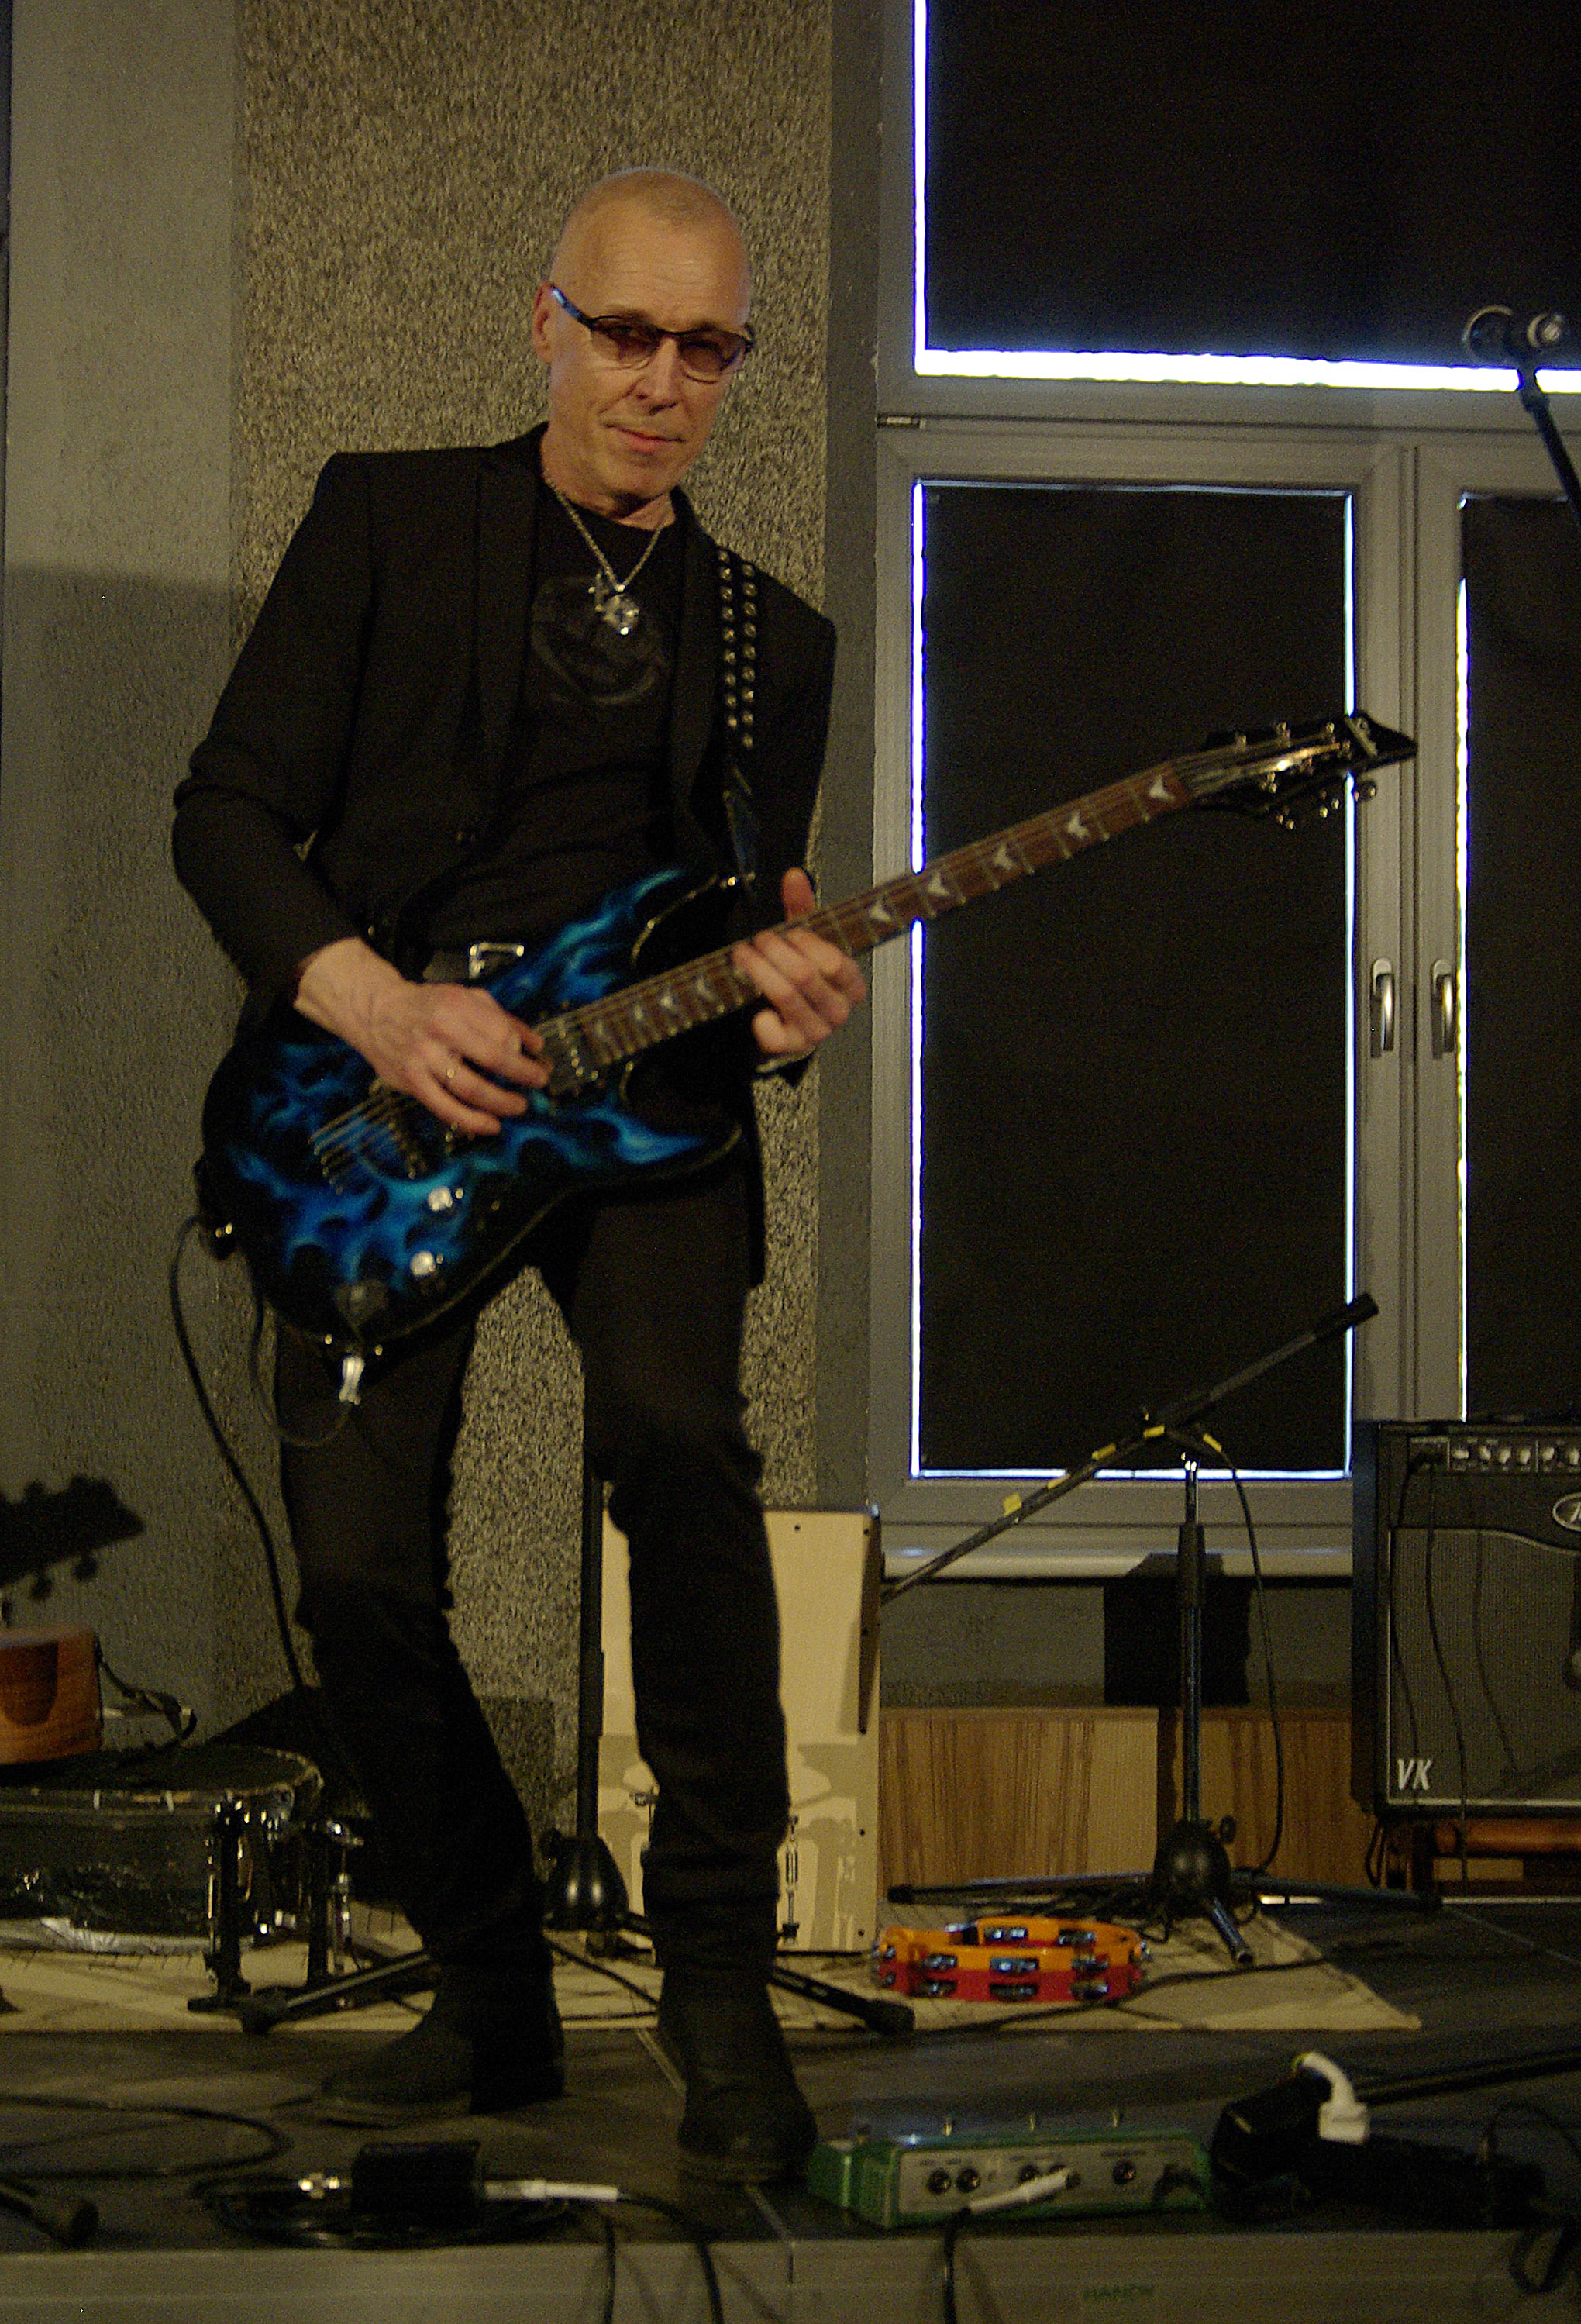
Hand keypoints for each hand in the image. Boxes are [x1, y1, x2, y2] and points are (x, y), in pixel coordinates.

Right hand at [292, 937, 548, 1134]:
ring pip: (471, 1088)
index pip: (502, 1031)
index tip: (533, 1058)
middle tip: (539, 1083)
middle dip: (522, 1074)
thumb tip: (536, 1044)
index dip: (521, 1049)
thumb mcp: (465, 997)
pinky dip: (470, 1121)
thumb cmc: (427, 1005)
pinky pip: (444, 1108)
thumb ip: (502, 1018)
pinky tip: (489, 1126)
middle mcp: (439, 1030)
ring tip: (518, 1106)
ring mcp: (423, 1058)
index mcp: (456, 1005)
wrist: (375, 1011)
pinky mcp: (411, 1081)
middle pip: (492, 1058)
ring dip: (501, 1102)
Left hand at [735, 868, 865, 1062]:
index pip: (836, 963)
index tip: (786, 932)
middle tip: (756, 940)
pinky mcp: (793, 1048)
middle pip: (805, 976)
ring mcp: (817, 1032)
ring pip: (786, 997)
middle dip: (774, 953)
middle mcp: (839, 1010)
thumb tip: (794, 876)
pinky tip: (756, 1008)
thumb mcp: (804, 940)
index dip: (807, 944)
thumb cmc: (801, 975)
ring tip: (742, 956)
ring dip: (759, 972)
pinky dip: (761, 1020)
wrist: (789, 1021)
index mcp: (851, 983)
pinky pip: (776, 1034)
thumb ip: (801, 908)